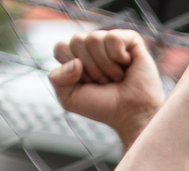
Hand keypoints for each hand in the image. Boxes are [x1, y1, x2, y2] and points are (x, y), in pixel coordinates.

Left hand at [49, 29, 164, 141]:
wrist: (131, 115)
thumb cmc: (103, 107)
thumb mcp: (68, 98)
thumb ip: (56, 78)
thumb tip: (76, 61)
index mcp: (77, 56)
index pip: (61, 47)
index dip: (71, 69)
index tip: (87, 84)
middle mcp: (93, 46)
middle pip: (76, 41)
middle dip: (90, 68)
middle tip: (104, 81)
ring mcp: (111, 42)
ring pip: (94, 38)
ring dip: (105, 65)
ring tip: (116, 77)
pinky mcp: (131, 40)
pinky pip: (113, 37)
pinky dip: (118, 56)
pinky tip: (127, 65)